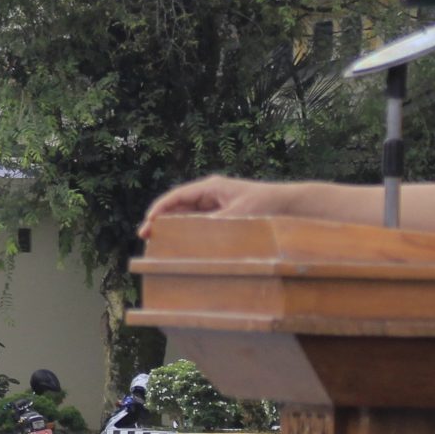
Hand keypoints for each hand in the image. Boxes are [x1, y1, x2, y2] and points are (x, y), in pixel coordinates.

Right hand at [140, 176, 299, 237]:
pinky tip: (182, 246)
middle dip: (161, 221)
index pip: (177, 197)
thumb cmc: (265, 204)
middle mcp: (210, 195)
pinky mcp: (224, 217)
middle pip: (178, 208)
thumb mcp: (238, 215)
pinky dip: (188, 233)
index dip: (160, 209)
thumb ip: (215, 224)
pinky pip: (200, 225)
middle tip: (145, 237)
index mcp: (210, 188)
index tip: (148, 222)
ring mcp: (216, 206)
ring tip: (158, 243)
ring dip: (173, 228)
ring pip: (187, 217)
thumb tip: (193, 238)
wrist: (288, 204)